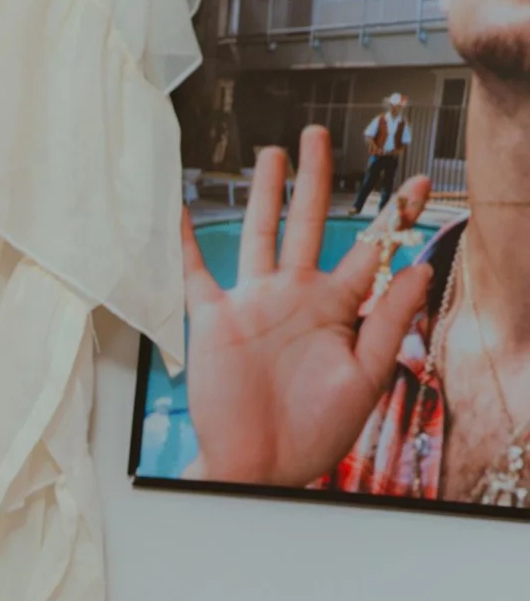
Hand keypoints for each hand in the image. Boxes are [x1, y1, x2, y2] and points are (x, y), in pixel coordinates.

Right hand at [179, 134, 433, 487]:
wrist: (258, 466)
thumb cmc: (314, 433)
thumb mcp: (365, 378)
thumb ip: (389, 322)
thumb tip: (420, 268)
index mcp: (337, 310)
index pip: (370, 251)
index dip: (394, 217)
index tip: (419, 184)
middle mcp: (296, 297)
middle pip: (308, 223)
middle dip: (315, 178)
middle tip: (318, 134)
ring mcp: (254, 303)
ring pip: (259, 234)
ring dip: (263, 193)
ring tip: (271, 153)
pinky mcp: (214, 319)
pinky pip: (195, 272)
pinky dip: (183, 241)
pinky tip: (179, 209)